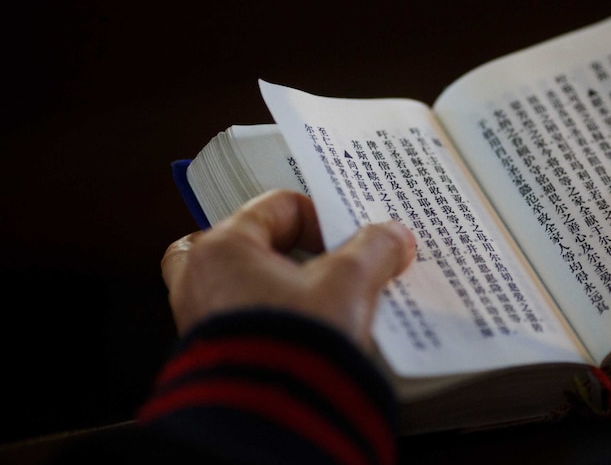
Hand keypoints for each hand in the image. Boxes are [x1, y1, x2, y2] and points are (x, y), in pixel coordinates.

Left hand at [161, 189, 415, 349]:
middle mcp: (200, 282)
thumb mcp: (349, 285)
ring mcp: (201, 322)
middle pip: (236, 243)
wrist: (276, 421)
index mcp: (222, 249)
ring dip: (270, 286)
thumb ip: (374, 250)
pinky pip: (238, 321)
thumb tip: (392, 237)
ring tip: (309, 296)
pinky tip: (303, 331)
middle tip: (309, 258)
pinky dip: (267, 319)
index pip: (276, 207)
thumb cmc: (294, 348)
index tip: (349, 241)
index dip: (321, 218)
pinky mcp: (214, 357)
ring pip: (232, 284)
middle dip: (275, 249)